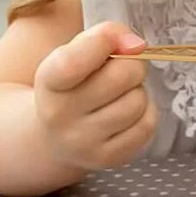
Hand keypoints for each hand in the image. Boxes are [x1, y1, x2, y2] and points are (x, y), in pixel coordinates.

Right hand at [34, 22, 157, 169]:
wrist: (54, 137)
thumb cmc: (73, 83)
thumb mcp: (75, 52)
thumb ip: (103, 37)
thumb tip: (136, 45)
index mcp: (49, 81)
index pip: (73, 63)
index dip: (103, 42)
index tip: (118, 39)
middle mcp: (60, 116)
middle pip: (121, 77)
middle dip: (133, 64)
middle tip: (125, 67)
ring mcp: (83, 142)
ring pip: (137, 101)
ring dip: (137, 90)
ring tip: (122, 93)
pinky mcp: (106, 159)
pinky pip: (146, 125)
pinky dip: (145, 112)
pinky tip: (128, 111)